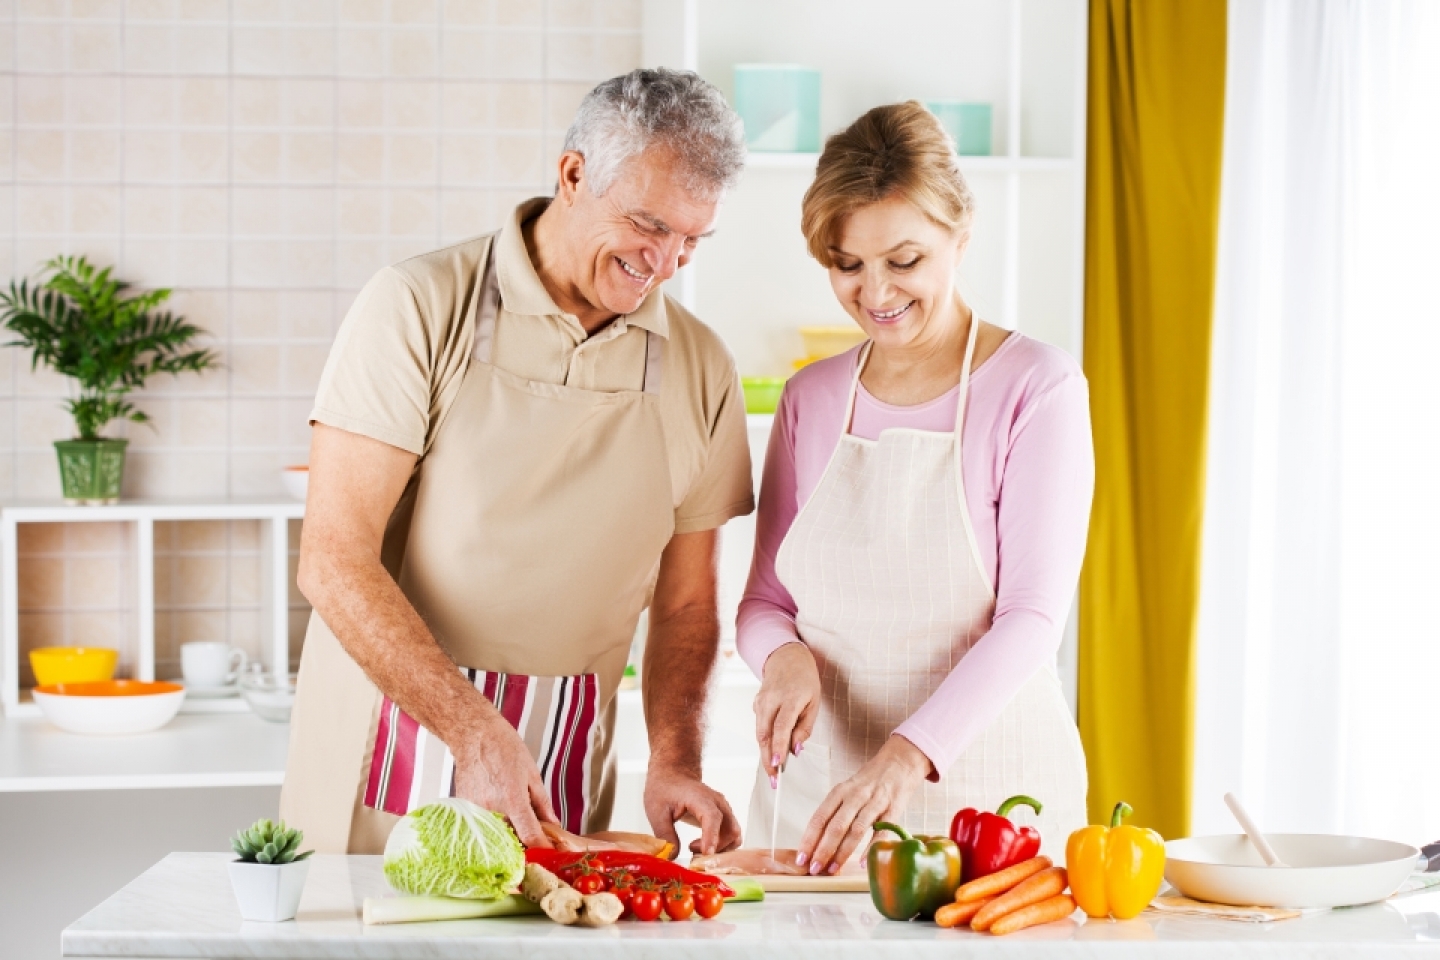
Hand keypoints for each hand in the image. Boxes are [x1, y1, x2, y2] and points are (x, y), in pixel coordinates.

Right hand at [451, 714, 558, 847]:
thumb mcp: (531, 774)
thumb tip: (552, 823)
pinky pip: (483, 825)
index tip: (549, 851)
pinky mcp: (465, 810)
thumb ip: (542, 803)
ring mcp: (476, 812)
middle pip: (513, 840)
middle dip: (525, 840)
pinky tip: (497, 807)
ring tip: (512, 813)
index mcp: (513, 801)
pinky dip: (493, 823)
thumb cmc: (503, 748)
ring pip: (497, 835)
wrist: (474, 735)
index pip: (530, 836)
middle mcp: (493, 810)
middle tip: (532, 830)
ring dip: (508, 832)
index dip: (542, 847)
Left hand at [644, 763, 742, 856]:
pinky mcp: (724, 816)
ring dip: (719, 849)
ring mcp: (723, 809)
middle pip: (730, 830)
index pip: (712, 818)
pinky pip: (731, 835)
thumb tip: (673, 856)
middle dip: (716, 848)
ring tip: (694, 847)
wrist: (673, 775)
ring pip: (734, 835)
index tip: (706, 853)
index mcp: (700, 798)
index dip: (711, 837)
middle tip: (692, 852)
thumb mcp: (657, 812)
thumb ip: (665, 835)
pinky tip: (701, 845)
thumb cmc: (665, 789)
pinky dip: (721, 846)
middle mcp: (717, 803)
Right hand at [753, 642, 820, 779]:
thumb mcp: (814, 702)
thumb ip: (805, 727)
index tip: (777, 765)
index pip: (782, 726)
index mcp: (790, 698)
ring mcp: (761, 701)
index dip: (778, 746)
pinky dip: (766, 740)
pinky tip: (773, 749)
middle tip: (774, 780)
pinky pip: (760, 726)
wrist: (787, 657)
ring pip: (760, 733)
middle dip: (768, 759)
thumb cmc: (805, 681)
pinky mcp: (756, 704)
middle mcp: (771, 700)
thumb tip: (796, 750)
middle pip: (765, 734)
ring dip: (765, 754)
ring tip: (773, 772)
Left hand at [797, 734, 932, 874]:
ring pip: (855, 830)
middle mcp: (855, 796)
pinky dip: (871, 847)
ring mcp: (875, 802)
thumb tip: (819, 841)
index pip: (819, 817)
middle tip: (814, 868)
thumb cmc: (871, 780)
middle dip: (822, 850)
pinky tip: (863, 862)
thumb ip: (836, 811)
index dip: (809, 839)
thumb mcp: (848, 790)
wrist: (901, 760)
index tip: (801, 857)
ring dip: (843, 852)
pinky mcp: (893, 809)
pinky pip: (882, 831)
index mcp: (840, 791)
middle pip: (835, 826)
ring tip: (833, 869)